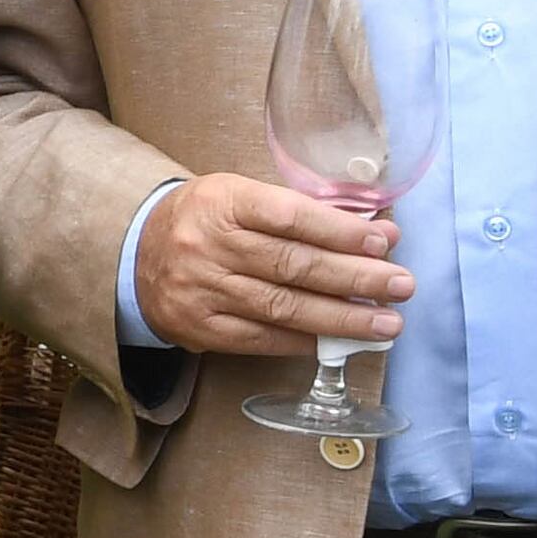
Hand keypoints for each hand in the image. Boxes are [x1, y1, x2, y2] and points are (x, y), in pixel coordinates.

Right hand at [133, 172, 412, 360]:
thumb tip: (377, 235)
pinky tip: (339, 341)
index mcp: (223, 202)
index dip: (340, 233)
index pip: (290, 217)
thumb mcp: (242, 196)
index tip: (384, 243)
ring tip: (386, 323)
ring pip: (283, 307)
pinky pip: (261, 338)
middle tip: (401, 285)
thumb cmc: (205, 219)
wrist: (135, 252)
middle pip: (294, 265)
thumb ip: (302, 213)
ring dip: (342, 318)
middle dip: (356, 278)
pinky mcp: (200, 327)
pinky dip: (305, 341)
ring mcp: (203, 290)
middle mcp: (209, 246)